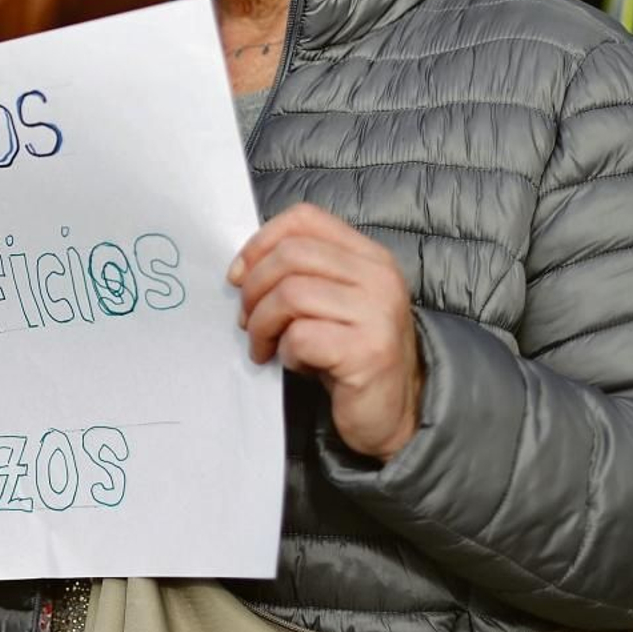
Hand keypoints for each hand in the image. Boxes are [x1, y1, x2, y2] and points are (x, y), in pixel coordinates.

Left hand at [230, 203, 422, 463]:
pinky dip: (286, 353)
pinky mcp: (368, 352)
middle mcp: (379, 277)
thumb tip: (241, 270)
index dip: (260, 242)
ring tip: (264, 346)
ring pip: (290, 294)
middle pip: (290, 255)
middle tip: (247, 321)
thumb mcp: (329, 302)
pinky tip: (297, 364)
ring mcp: (377, 313)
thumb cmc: (349, 354)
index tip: (239, 275)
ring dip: (262, 324)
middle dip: (253, 289)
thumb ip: (300, 274)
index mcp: (369, 256)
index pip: (305, 219)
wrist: (393, 412)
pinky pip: (301, 337)